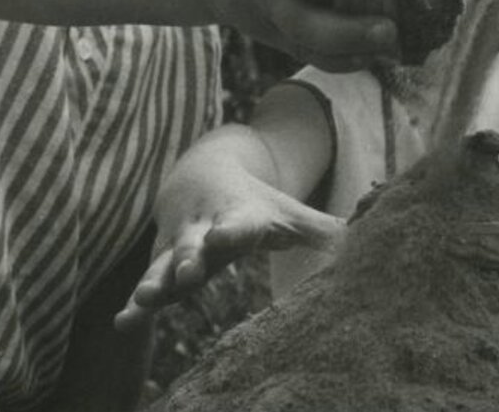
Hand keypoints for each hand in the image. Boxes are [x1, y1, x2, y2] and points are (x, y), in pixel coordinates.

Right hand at [114, 144, 344, 331]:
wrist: (200, 175)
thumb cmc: (255, 205)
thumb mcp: (289, 214)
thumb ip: (325, 231)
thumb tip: (375, 234)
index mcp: (240, 217)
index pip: (239, 224)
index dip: (233, 230)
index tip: (227, 237)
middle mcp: (204, 230)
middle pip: (196, 245)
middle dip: (192, 259)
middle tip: (190, 273)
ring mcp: (178, 246)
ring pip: (164, 265)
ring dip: (156, 281)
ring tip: (145, 299)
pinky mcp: (160, 264)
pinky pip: (146, 284)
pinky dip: (134, 304)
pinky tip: (123, 323)